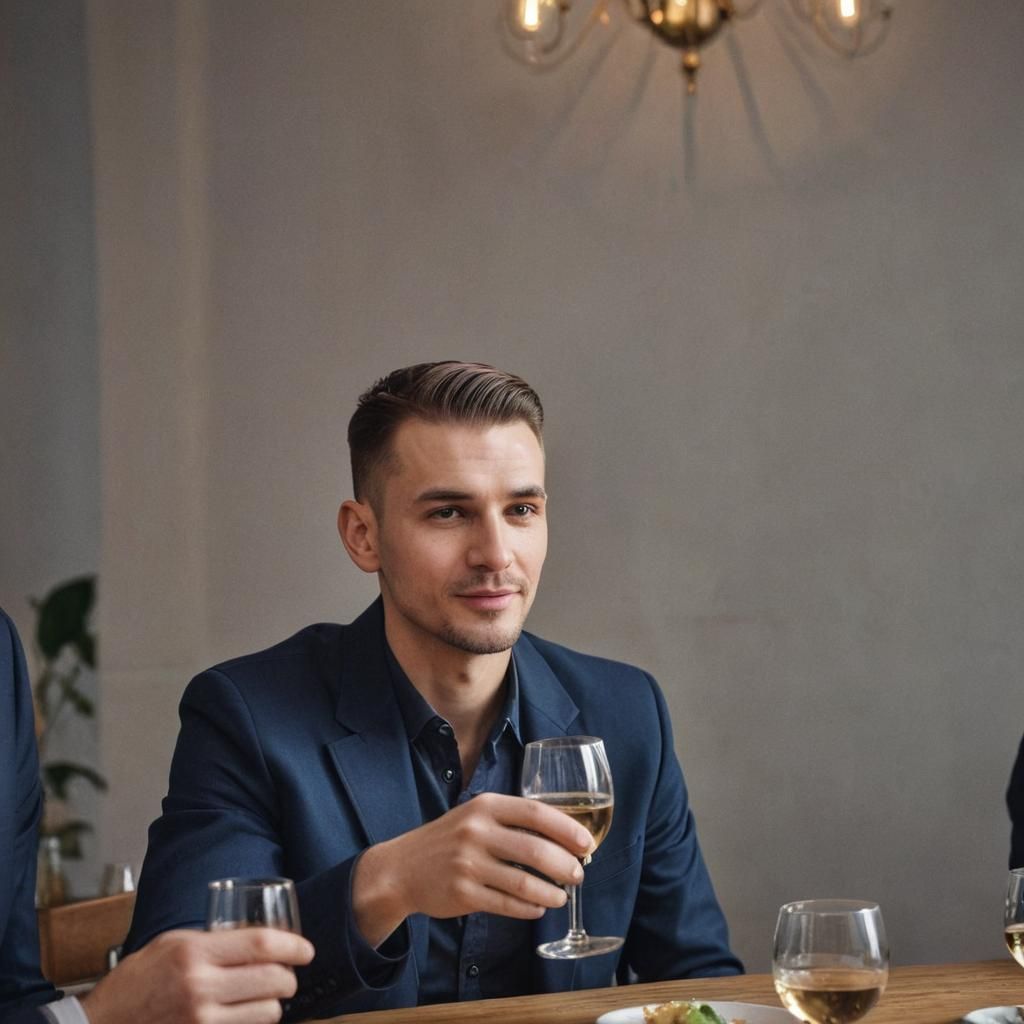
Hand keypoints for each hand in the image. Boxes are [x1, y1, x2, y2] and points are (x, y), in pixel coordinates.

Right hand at [79, 928, 314, 1023]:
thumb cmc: (134, 983)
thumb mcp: (170, 945)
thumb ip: (211, 941)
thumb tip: (256, 939)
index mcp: (194, 953)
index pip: (261, 945)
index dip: (293, 946)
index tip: (306, 949)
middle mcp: (200, 988)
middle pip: (272, 979)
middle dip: (289, 977)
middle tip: (289, 975)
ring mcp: (201, 1022)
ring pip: (267, 1013)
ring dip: (275, 1005)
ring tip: (267, 998)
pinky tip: (248, 1017)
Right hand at [352, 791, 591, 946]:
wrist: (401, 868)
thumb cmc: (449, 840)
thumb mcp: (476, 816)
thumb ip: (511, 821)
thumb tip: (563, 837)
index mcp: (486, 806)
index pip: (536, 812)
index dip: (567, 828)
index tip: (587, 842)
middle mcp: (477, 832)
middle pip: (535, 850)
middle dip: (566, 865)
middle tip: (579, 874)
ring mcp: (468, 864)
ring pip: (524, 882)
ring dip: (551, 892)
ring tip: (561, 896)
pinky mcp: (463, 894)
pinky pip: (507, 904)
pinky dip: (529, 908)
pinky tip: (538, 908)